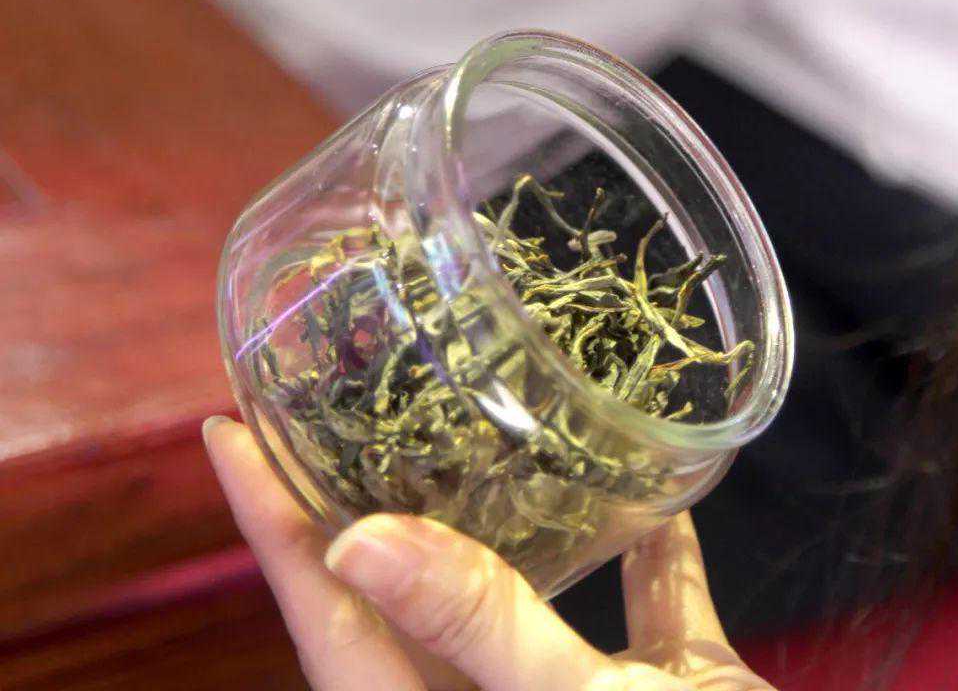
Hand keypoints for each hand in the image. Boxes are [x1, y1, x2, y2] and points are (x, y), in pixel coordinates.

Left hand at [203, 415, 776, 690]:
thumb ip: (477, 623)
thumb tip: (357, 541)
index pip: (324, 610)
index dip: (268, 518)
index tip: (227, 426)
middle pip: (397, 592)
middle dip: (354, 496)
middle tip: (326, 406)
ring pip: (511, 598)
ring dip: (493, 520)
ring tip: (460, 430)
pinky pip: (638, 614)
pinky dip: (644, 563)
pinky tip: (659, 509)